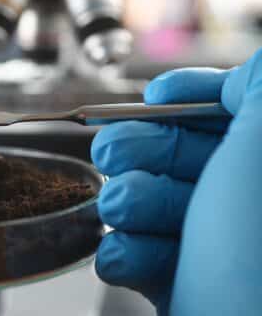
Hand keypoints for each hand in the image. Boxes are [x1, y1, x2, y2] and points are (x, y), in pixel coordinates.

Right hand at [92, 49, 261, 314]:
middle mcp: (246, 208)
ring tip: (123, 214)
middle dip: (140, 150)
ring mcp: (214, 247)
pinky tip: (129, 259)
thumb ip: (259, 88)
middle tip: (113, 153)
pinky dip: (128, 253)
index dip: (195, 97)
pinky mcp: (181, 283)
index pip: (236, 112)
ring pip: (152, 202)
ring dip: (127, 205)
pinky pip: (141, 251)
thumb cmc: (259, 262)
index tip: (157, 96)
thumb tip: (242, 75)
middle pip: (182, 154)